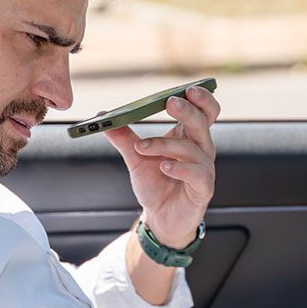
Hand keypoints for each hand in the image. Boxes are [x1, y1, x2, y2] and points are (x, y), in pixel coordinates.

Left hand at [103, 85, 219, 248]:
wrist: (160, 218)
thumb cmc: (156, 185)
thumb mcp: (136, 158)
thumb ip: (123, 137)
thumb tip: (101, 115)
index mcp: (189, 136)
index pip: (204, 111)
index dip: (201, 98)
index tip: (187, 89)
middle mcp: (201, 150)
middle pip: (203, 122)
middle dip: (187, 111)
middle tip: (170, 103)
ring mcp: (204, 169)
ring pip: (192, 148)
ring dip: (166, 144)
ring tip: (143, 148)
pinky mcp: (203, 189)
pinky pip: (197, 173)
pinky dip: (179, 168)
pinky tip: (164, 167)